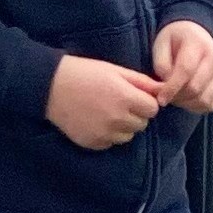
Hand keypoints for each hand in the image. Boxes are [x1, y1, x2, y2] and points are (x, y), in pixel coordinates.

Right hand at [46, 53, 165, 150]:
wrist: (50, 86)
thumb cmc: (84, 72)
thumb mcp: (114, 70)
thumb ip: (141, 81)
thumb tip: (162, 89)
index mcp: (125, 97)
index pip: (153, 109)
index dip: (146, 102)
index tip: (134, 96)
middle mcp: (118, 118)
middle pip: (142, 124)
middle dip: (135, 114)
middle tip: (119, 102)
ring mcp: (105, 133)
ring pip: (127, 136)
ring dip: (122, 126)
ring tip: (106, 112)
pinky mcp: (93, 143)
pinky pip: (110, 143)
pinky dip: (107, 134)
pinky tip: (95, 120)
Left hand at [153, 21, 212, 114]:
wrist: (196, 36)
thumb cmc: (176, 40)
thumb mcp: (162, 43)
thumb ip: (161, 64)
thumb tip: (165, 85)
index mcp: (198, 43)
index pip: (186, 70)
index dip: (172, 87)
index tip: (160, 99)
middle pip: (195, 88)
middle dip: (176, 96)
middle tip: (163, 95)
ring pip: (203, 100)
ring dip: (185, 103)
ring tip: (174, 94)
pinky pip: (209, 105)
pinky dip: (195, 106)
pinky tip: (185, 98)